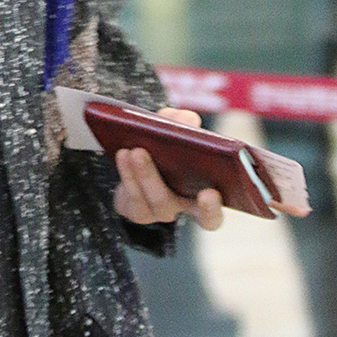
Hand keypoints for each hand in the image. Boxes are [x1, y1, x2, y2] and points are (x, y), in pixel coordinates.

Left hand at [113, 107, 222, 231]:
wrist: (140, 158)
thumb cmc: (169, 146)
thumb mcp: (177, 130)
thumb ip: (184, 123)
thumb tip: (188, 121)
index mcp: (204, 195)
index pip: (212, 216)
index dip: (212, 208)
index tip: (209, 193)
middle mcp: (184, 208)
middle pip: (173, 208)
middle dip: (168, 184)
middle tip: (161, 162)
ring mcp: (158, 212)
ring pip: (156, 201)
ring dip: (146, 174)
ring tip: (136, 151)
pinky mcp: (136, 210)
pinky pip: (133, 199)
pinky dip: (129, 174)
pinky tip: (124, 154)